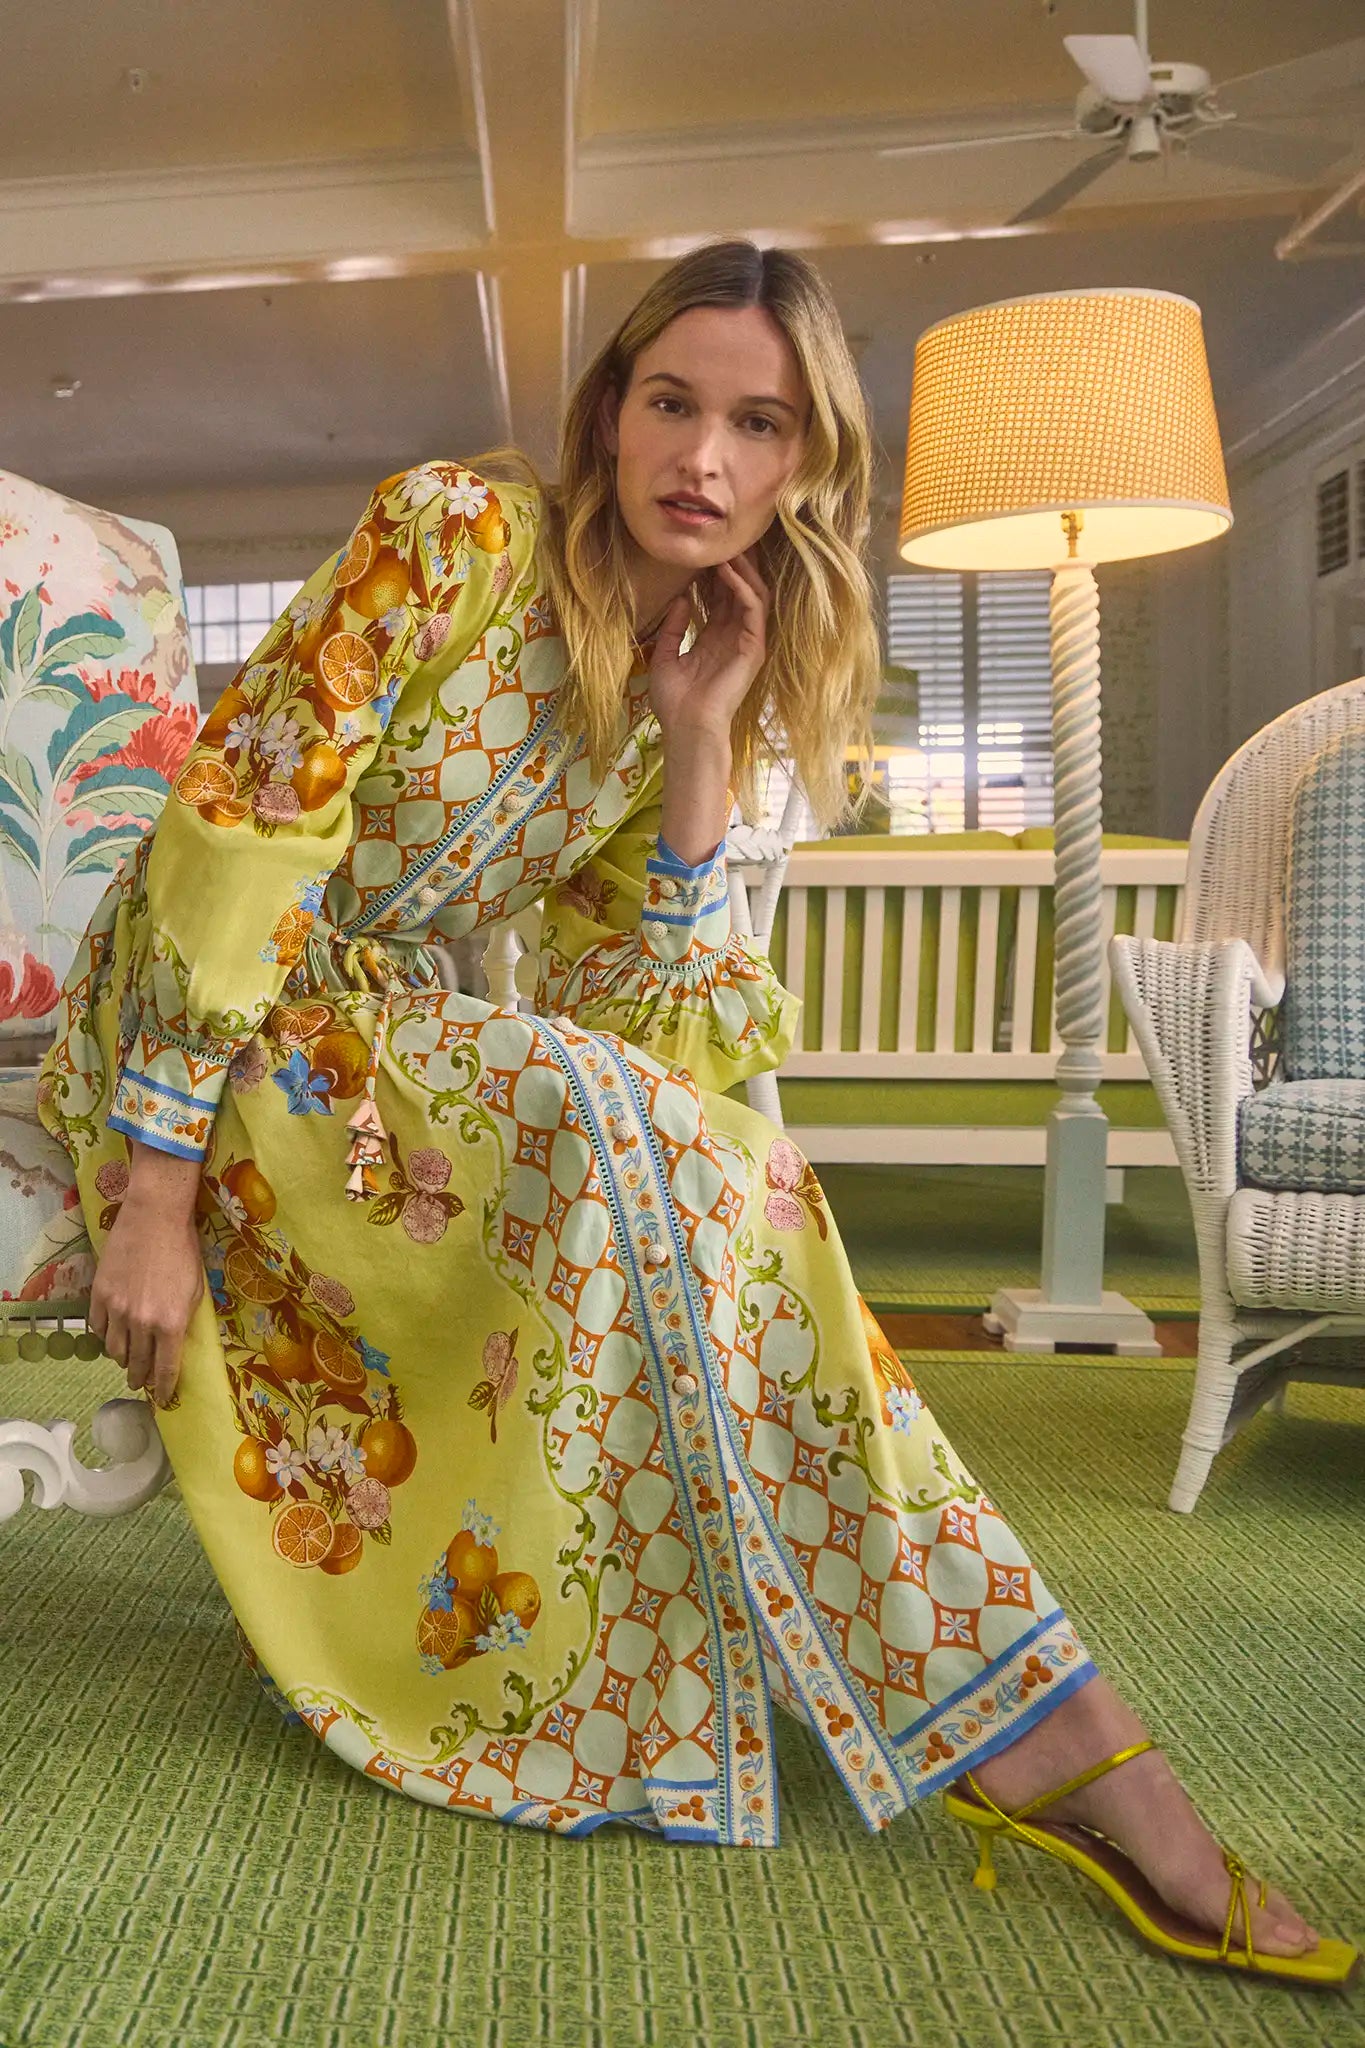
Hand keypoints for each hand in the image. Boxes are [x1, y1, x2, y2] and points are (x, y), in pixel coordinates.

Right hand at [89, 1186, 204, 1407]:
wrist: (155, 1217)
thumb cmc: (183, 1250)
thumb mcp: (194, 1291)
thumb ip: (183, 1321)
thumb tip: (174, 1345)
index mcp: (171, 1323)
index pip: (166, 1369)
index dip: (165, 1388)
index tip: (164, 1397)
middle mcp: (142, 1322)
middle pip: (137, 1364)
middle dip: (140, 1378)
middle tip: (140, 1383)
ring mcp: (117, 1310)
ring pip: (114, 1350)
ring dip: (122, 1359)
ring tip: (126, 1360)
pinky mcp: (99, 1295)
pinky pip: (98, 1328)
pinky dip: (105, 1337)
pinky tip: (112, 1336)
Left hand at [647, 547, 770, 740]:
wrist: (687, 727)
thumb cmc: (675, 702)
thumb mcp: (665, 657)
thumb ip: (673, 627)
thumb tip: (681, 597)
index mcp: (715, 639)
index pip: (720, 597)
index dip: (712, 573)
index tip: (700, 550)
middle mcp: (734, 637)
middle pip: (739, 591)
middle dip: (732, 564)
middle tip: (721, 537)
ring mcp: (747, 642)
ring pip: (753, 594)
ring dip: (741, 569)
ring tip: (727, 546)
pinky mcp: (754, 647)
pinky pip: (754, 608)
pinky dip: (741, 586)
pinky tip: (726, 570)